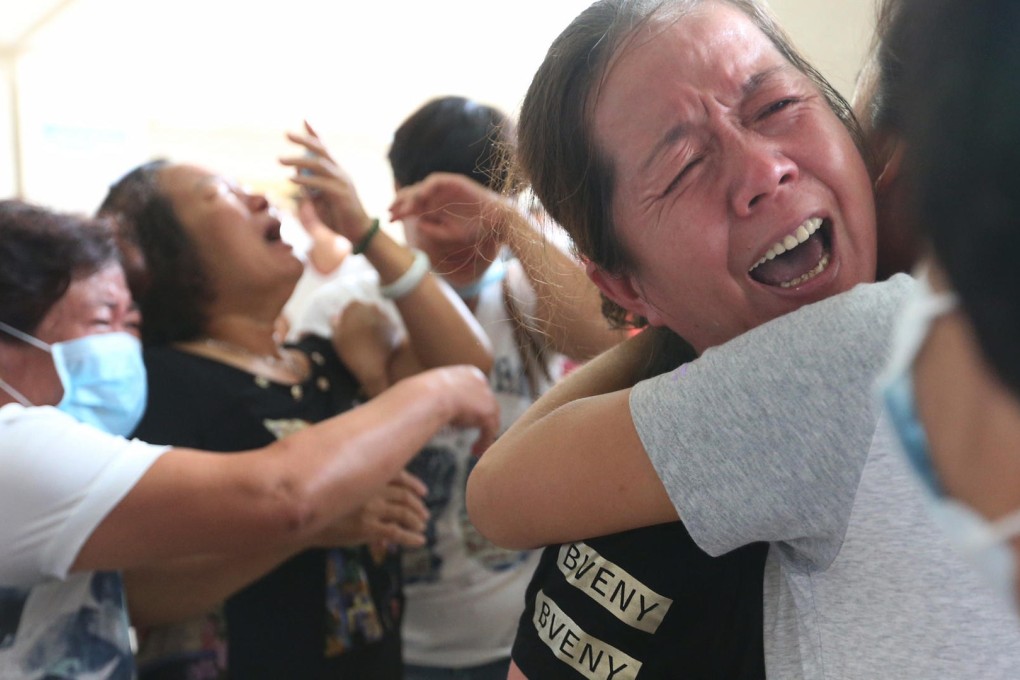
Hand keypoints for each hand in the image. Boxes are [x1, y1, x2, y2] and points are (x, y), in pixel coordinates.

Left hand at [281, 121, 374, 243]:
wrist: (359, 233)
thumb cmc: (339, 218)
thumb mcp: (321, 199)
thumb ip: (310, 185)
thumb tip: (295, 172)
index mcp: (337, 172)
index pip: (325, 149)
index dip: (315, 133)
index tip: (304, 119)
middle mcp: (341, 173)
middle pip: (322, 150)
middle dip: (305, 139)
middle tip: (287, 134)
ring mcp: (343, 182)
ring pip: (319, 164)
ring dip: (298, 160)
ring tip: (280, 160)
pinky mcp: (342, 194)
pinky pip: (321, 183)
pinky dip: (305, 180)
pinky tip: (292, 178)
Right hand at [314, 470, 428, 548]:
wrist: (305, 520)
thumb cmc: (322, 504)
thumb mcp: (344, 488)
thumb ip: (363, 488)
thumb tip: (374, 496)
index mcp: (368, 477)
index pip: (399, 475)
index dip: (414, 483)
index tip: (423, 491)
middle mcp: (373, 489)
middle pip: (404, 496)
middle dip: (417, 506)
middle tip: (424, 515)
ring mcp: (372, 508)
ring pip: (403, 513)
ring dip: (416, 520)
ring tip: (421, 527)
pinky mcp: (368, 527)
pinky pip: (396, 532)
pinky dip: (411, 537)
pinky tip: (419, 541)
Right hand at [332, 301, 404, 397]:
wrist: (374, 368)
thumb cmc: (352, 353)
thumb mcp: (337, 339)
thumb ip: (335, 324)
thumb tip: (335, 316)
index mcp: (355, 306)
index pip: (352, 306)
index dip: (351, 318)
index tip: (350, 329)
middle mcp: (372, 306)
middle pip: (367, 310)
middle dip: (364, 319)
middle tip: (360, 336)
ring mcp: (385, 315)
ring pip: (378, 317)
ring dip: (374, 325)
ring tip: (369, 342)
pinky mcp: (395, 325)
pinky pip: (387, 326)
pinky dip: (384, 332)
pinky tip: (379, 344)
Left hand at [389, 173, 510, 246]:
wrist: (497, 221)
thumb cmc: (476, 229)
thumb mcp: (451, 234)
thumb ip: (435, 231)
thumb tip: (418, 224)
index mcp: (435, 209)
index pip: (412, 208)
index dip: (400, 212)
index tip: (389, 219)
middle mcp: (437, 197)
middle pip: (413, 196)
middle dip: (400, 203)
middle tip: (390, 211)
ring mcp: (445, 189)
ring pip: (421, 187)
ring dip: (411, 196)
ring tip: (404, 207)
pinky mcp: (455, 182)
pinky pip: (437, 180)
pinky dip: (428, 186)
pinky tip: (421, 196)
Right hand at [426, 365, 499, 454]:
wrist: (429, 395)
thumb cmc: (423, 393)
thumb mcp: (434, 391)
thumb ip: (441, 397)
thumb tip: (435, 408)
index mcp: (469, 373)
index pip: (478, 390)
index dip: (473, 406)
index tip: (467, 418)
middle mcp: (481, 382)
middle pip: (487, 403)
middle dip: (481, 419)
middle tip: (474, 432)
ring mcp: (487, 396)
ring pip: (491, 418)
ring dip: (484, 434)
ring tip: (475, 448)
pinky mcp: (488, 412)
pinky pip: (490, 430)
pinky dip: (484, 442)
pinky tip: (475, 452)